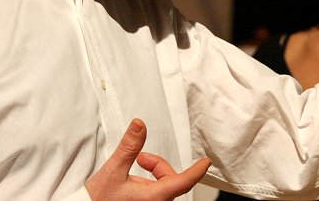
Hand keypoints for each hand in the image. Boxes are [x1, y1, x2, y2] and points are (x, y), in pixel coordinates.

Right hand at [86, 118, 210, 199]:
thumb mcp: (112, 170)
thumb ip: (129, 147)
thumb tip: (140, 125)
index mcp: (153, 197)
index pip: (184, 181)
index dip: (196, 171)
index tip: (205, 162)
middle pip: (171, 180)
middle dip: (158, 165)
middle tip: (141, 159)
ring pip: (163, 186)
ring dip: (152, 174)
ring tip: (133, 170)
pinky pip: (155, 193)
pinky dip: (148, 183)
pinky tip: (131, 182)